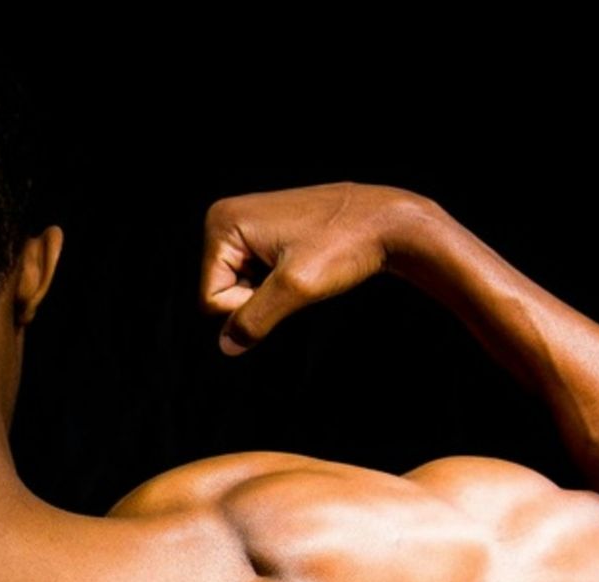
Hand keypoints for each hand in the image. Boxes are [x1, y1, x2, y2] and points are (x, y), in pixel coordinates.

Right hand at [201, 182, 438, 355]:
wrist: (389, 221)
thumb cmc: (347, 243)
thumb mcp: (297, 288)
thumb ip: (255, 319)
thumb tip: (226, 346)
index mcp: (222, 223)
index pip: (210, 298)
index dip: (248, 305)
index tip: (288, 282)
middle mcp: (225, 218)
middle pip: (220, 291)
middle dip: (258, 298)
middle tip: (298, 276)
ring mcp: (244, 224)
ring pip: (238, 287)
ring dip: (271, 292)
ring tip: (304, 268)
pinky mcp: (263, 231)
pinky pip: (254, 274)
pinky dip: (278, 281)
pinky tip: (304, 265)